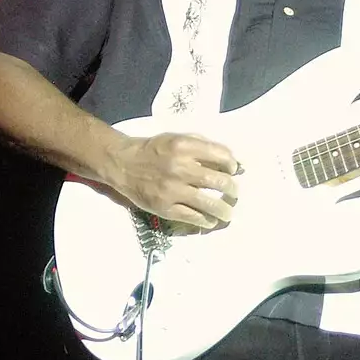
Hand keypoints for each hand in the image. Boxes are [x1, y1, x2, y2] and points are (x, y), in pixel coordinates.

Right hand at [108, 131, 238, 227]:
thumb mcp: (178, 139)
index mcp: (184, 147)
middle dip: (231, 189)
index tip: (233, 171)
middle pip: (217, 181)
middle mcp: (179, 168)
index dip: (232, 165)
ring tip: (228, 213)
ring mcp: (172, 190)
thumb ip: (205, 147)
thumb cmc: (155, 150)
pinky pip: (192, 217)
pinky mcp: (165, 207)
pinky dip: (205, 220)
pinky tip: (210, 220)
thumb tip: (236, 163)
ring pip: (208, 203)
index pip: (220, 156)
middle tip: (234, 193)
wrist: (123, 164)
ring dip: (224, 210)